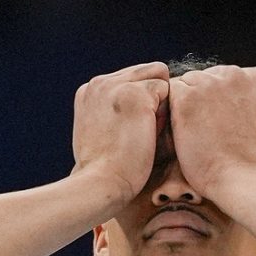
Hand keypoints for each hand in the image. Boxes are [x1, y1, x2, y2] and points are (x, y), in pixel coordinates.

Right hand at [70, 63, 170, 212]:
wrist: (100, 184)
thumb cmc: (104, 171)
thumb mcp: (99, 134)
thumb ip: (111, 114)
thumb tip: (138, 110)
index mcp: (88, 91)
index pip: (128, 79)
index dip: (139, 102)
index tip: (130, 131)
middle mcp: (99, 82)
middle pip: (144, 71)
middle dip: (151, 97)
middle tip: (142, 132)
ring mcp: (115, 85)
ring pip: (157, 74)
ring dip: (159, 102)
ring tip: (146, 131)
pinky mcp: (135, 94)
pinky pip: (166, 88)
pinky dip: (165, 111)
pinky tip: (151, 133)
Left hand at [167, 64, 255, 197]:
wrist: (245, 181)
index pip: (230, 80)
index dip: (223, 102)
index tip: (222, 125)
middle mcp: (235, 74)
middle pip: (209, 78)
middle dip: (205, 101)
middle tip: (205, 132)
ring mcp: (210, 83)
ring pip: (189, 84)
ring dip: (187, 105)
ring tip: (194, 134)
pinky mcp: (187, 97)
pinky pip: (171, 94)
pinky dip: (172, 112)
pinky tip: (181, 133)